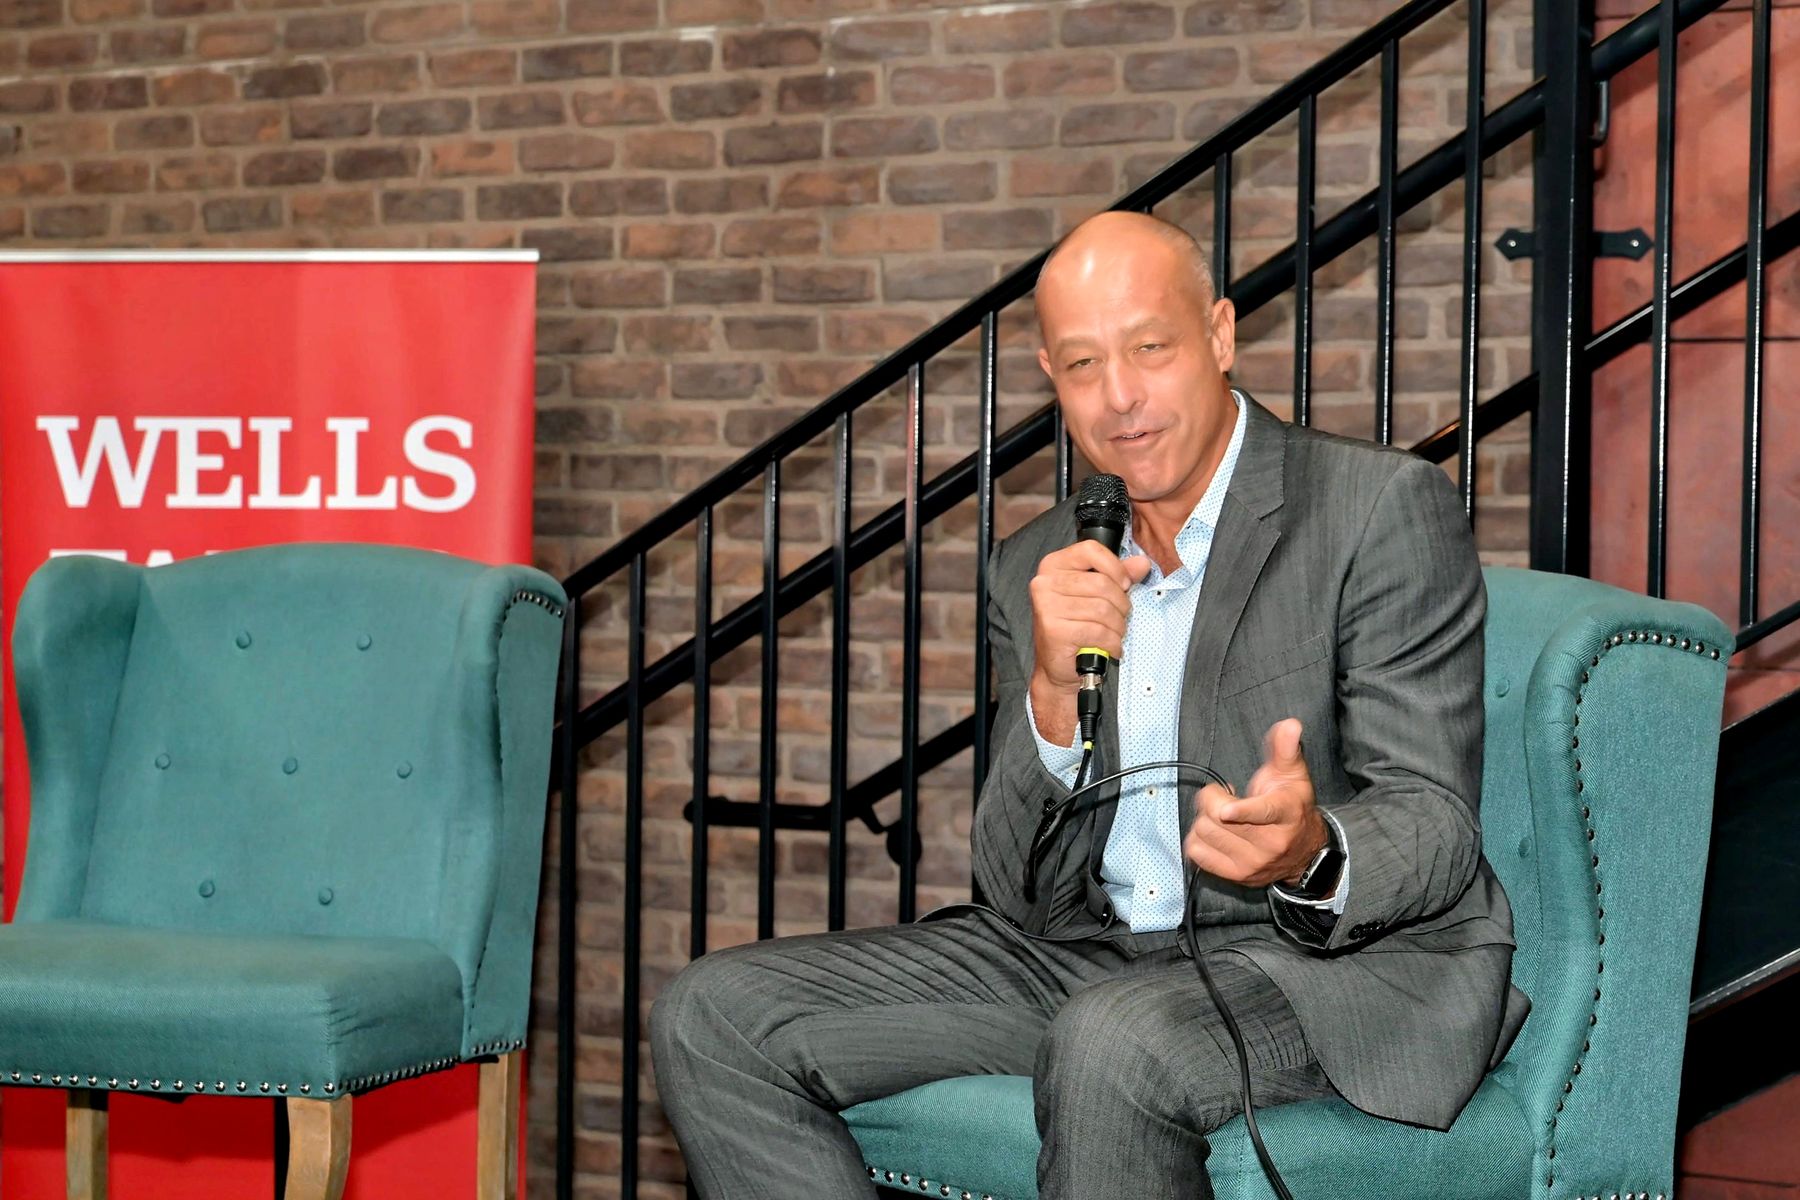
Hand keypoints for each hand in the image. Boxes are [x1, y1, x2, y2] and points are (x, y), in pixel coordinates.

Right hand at [1026, 541, 1150, 744]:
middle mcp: (1045, 582)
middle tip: (1120, 618)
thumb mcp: (1095, 596)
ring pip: (1103, 609)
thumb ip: (1118, 576)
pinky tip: (1110, 647)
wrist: (1056, 667)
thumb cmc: (1075, 628)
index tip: (1124, 584)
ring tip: (1114, 634)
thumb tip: (1142, 563)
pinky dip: (1112, 642)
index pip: (1091, 550)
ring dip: (1118, 627)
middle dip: (1121, 605)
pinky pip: (1099, 631)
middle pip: (1102, 583)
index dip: (1115, 567)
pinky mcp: (1054, 630)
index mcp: (1053, 565)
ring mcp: (1046, 606)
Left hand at [1183, 718, 1326, 887]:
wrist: (1303, 853)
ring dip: (1205, 818)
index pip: (1262, 812)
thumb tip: (1290, 725)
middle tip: (1225, 796)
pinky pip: (1197, 851)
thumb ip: (1286, 749)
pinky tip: (1216, 832)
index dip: (1242, 811)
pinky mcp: (1236, 875)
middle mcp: (1270, 842)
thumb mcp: (1293, 776)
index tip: (1227, 809)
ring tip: (1222, 816)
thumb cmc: (1292, 808)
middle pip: (1218, 816)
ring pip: (1204, 831)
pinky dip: (1198, 838)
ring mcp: (1252, 862)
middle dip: (1212, 799)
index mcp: (1285, 814)